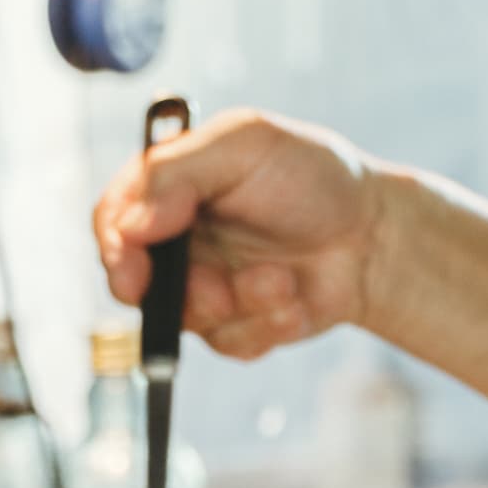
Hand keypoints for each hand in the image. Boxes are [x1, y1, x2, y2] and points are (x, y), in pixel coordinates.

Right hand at [93, 109, 383, 359]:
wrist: (374, 234)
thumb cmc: (312, 176)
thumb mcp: (246, 143)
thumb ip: (178, 171)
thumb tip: (129, 225)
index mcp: (167, 189)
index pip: (113, 221)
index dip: (115, 249)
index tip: (134, 270)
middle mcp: (176, 241)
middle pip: (134, 283)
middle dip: (182, 293)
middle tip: (219, 292)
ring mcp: (203, 287)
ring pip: (186, 321)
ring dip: (240, 305)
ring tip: (283, 280)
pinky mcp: (235, 326)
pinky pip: (228, 344)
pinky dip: (266, 326)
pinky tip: (296, 300)